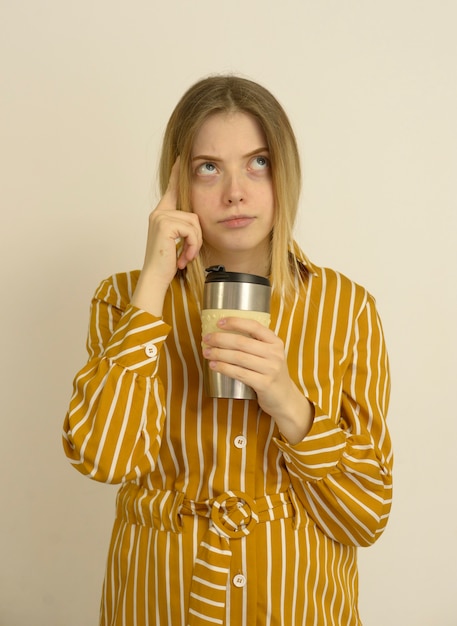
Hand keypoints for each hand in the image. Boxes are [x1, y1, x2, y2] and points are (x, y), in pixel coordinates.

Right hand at [131, 158, 202, 315]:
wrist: (155, 277)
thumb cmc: (166, 263)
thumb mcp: (178, 242)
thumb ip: (184, 228)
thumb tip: (196, 221)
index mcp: (161, 215)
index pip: (171, 189)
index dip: (177, 174)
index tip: (182, 158)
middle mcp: (158, 213)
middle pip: (193, 214)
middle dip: (196, 237)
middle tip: (188, 253)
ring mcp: (161, 218)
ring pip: (194, 223)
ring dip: (195, 243)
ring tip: (185, 256)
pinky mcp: (165, 224)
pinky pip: (191, 230)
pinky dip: (192, 246)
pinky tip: (183, 257)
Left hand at [203, 317, 313, 442]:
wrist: (285, 399)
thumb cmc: (271, 374)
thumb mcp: (269, 355)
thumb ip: (255, 344)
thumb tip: (224, 333)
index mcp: (275, 342)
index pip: (254, 326)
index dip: (235, 322)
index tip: (219, 322)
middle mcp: (275, 354)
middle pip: (242, 342)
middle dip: (220, 339)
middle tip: (206, 339)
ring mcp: (271, 369)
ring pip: (238, 358)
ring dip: (219, 354)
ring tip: (206, 352)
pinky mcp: (264, 384)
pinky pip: (239, 373)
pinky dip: (224, 368)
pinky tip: (213, 365)